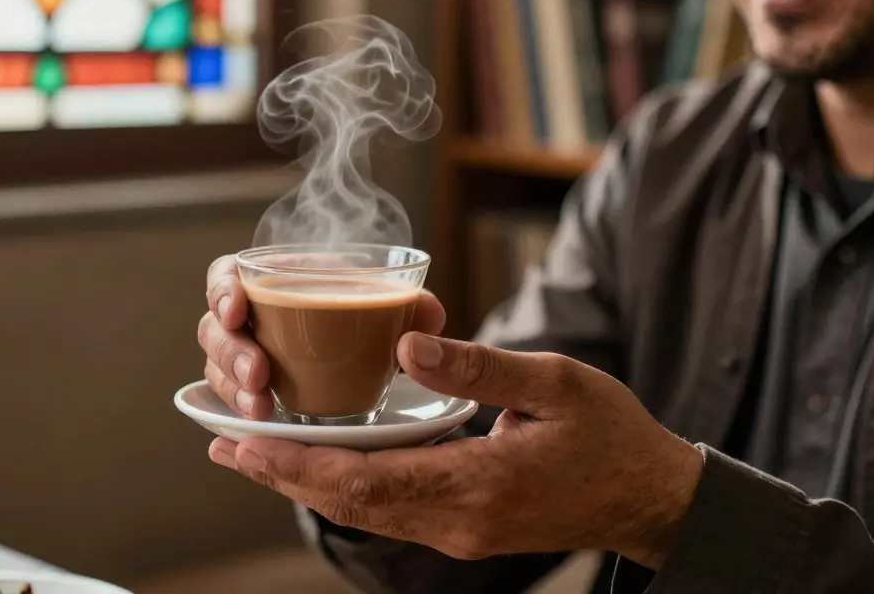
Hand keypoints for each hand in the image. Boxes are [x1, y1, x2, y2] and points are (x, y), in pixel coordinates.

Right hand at [196, 254, 445, 419]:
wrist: (376, 357)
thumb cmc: (372, 318)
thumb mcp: (392, 307)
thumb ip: (411, 305)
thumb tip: (427, 313)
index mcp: (277, 280)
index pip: (226, 274)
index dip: (222, 290)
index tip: (237, 311)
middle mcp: (253, 319)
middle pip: (214, 328)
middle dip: (230, 352)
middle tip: (259, 375)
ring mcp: (248, 358)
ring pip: (217, 369)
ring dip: (233, 389)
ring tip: (261, 409)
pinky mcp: (256, 395)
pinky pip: (232, 403)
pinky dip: (239, 415)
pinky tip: (255, 428)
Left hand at [207, 333, 704, 569]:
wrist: (649, 497)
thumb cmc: (609, 434)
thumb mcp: (554, 383)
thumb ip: (477, 366)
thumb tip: (406, 341)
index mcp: (479, 483)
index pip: (368, 478)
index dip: (299, 463)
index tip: (246, 444)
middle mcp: (459, 521)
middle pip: (350, 504)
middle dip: (283, 476)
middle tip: (224, 447)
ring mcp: (460, 533)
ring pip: (364, 513)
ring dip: (305, 484)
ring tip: (252, 457)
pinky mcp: (464, 528)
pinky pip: (388, 512)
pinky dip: (343, 488)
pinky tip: (318, 466)